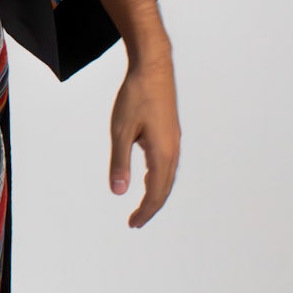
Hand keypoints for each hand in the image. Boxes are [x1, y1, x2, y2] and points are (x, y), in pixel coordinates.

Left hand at [108, 44, 180, 228]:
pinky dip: (159, 178)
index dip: (144, 212)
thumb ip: (120, 162)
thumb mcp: (121, 131)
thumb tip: (118, 192)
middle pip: (164, 189)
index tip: (132, 224)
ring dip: (156, 193)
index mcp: (162, 153)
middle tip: (136, 222)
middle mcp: (173, 150)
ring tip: (143, 205)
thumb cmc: (136, 96)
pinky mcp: (171, 133)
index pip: (155, 193)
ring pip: (168, 177)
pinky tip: (149, 177)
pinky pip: (168, 164)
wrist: (154, 67)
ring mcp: (174, 141)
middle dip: (150, 207)